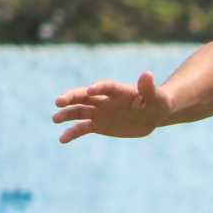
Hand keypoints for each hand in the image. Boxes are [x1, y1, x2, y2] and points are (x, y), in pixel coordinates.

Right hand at [53, 72, 170, 141]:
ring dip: (67, 115)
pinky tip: (62, 139)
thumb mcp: (157, 98)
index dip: (99, 87)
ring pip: (79, 111)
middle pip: (84, 96)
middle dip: (72, 97)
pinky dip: (72, 133)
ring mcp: (99, 112)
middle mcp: (104, 99)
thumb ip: (149, 89)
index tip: (91, 90)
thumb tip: (147, 74)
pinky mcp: (98, 125)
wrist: (152, 116)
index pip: (106, 86)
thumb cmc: (157, 104)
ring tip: (55, 119)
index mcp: (118, 90)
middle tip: (59, 102)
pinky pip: (82, 128)